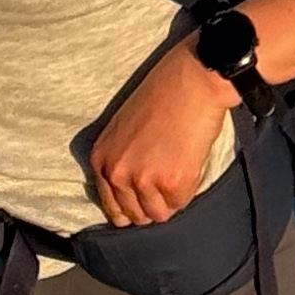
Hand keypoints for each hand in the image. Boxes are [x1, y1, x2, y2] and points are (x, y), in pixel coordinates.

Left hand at [86, 42, 231, 228]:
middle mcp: (116, 172)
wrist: (193, 77)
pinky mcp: (171, 182)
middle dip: (153, 204)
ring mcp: (143, 179)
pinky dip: (189, 189)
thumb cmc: (163, 93)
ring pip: (158, 215)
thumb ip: (122, 159)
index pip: (113, 207)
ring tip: (179, 168)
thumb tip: (132, 194)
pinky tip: (190, 162)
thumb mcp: (124, 127)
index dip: (133, 206)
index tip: (147, 198)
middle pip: (135, 216)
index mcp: (101, 158)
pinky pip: (181, 204)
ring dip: (171, 198)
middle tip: (168, 180)